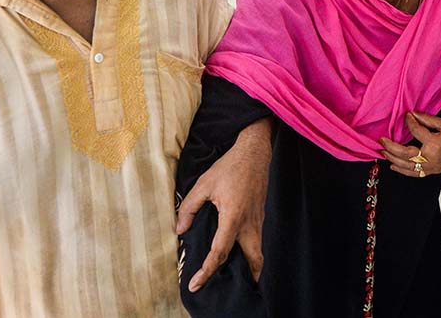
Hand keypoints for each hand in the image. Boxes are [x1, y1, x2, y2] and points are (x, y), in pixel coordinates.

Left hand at [176, 117, 272, 290]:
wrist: (254, 153)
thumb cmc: (229, 167)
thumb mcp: (203, 184)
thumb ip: (189, 208)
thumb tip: (180, 230)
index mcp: (233, 216)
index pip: (220, 252)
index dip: (207, 271)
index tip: (196, 283)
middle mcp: (249, 223)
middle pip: (253, 260)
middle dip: (245, 278)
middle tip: (231, 288)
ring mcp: (258, 220)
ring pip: (258, 252)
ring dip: (251, 267)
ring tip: (238, 277)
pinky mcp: (260, 216)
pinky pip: (257, 241)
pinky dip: (252, 253)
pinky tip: (239, 253)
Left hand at [379, 112, 440, 176]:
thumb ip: (428, 120)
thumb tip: (413, 114)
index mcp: (434, 144)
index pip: (416, 131)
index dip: (409, 122)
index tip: (406, 116)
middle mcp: (430, 158)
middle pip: (405, 154)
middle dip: (391, 146)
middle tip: (381, 139)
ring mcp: (429, 167)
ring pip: (406, 166)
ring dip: (392, 158)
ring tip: (383, 151)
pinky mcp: (430, 172)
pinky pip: (413, 174)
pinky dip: (401, 170)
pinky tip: (393, 165)